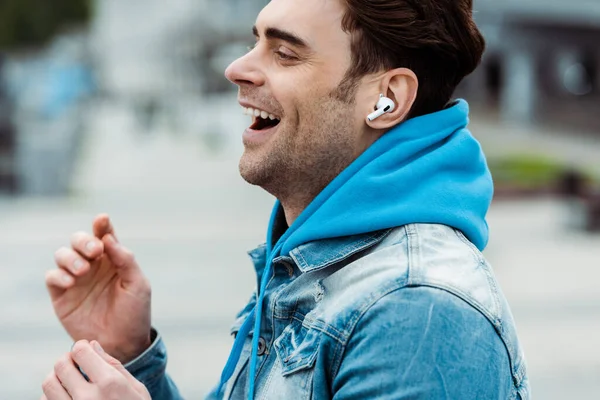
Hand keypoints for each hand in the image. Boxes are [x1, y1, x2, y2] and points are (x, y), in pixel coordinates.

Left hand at [41, 340, 150, 399]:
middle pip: (60, 366)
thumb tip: (91, 345)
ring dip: (57, 378)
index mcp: (109, 384)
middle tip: (75, 364)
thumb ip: (113, 365)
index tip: (85, 352)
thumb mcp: (136, 389)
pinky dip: (53, 397)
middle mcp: (88, 399)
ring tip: (70, 382)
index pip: (80, 351)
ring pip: (48, 385)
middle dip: (67, 360)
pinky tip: (68, 398)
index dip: (81, 347)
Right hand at [45, 214, 150, 362]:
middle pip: (79, 240)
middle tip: (94, 251)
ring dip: (70, 258)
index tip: (102, 219)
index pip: (104, 235)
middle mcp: (92, 265)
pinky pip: (52, 277)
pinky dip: (58, 275)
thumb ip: (125, 260)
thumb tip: (108, 238)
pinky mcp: (62, 295)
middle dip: (83, 240)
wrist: (123, 343)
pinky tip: (71, 281)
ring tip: (83, 271)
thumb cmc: (134, 312)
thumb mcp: (138, 284)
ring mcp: (76, 279)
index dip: (101, 224)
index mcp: (113, 259)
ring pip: (62, 255)